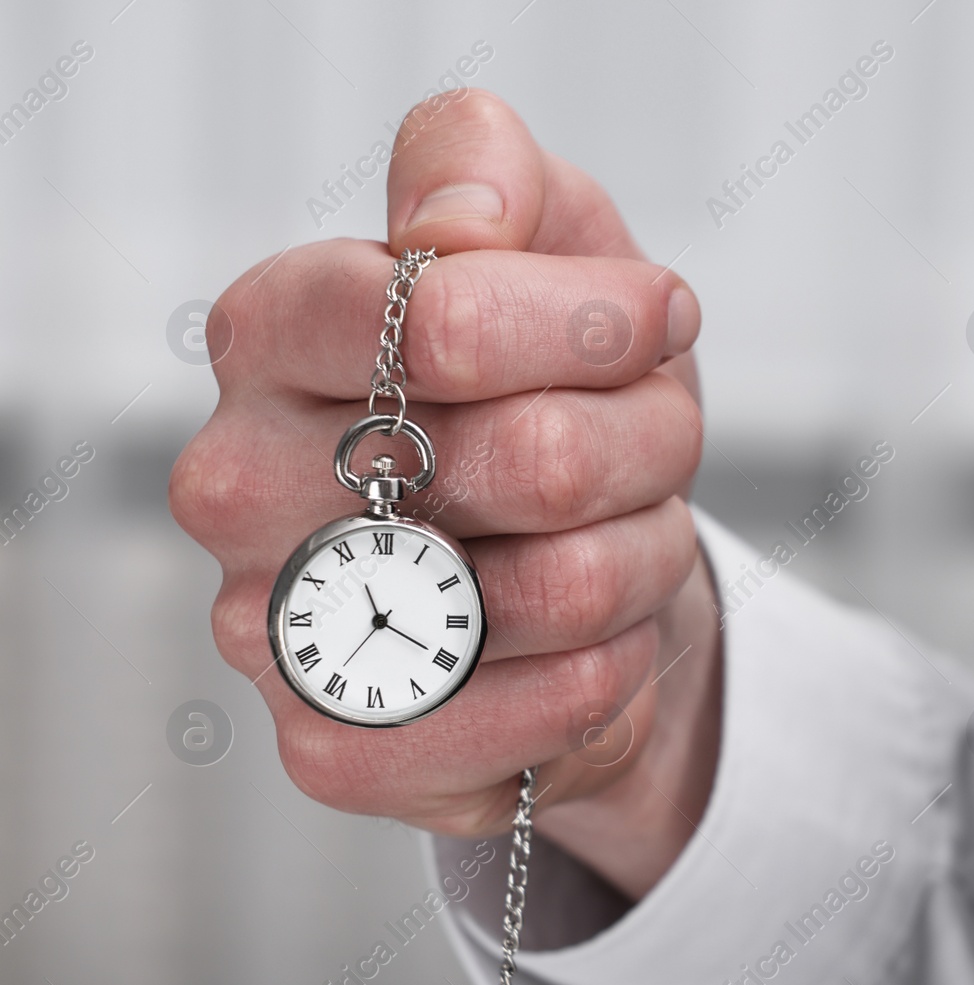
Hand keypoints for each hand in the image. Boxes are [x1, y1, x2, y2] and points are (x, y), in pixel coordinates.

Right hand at [170, 90, 723, 899]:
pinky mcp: (340, 747)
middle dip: (645, 444)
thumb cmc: (552, 385)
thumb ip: (479, 166)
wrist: (573, 554)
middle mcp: (240, 482)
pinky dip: (612, 668)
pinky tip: (588, 640)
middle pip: (535, 460)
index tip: (650, 322)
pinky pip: (542, 711)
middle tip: (644, 445)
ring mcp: (280, 627)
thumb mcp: (542, 227)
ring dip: (641, 554)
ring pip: (564, 589)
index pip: (443, 314)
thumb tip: (455, 231)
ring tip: (613, 536)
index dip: (589, 322)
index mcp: (272, 333)